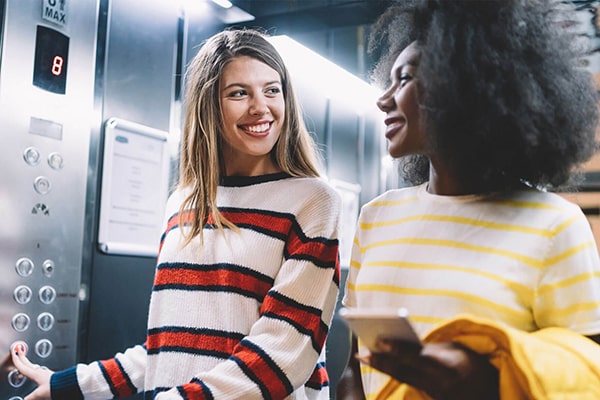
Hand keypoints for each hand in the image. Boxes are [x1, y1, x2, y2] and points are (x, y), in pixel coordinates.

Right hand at [10, 341, 53, 399]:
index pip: (23, 366)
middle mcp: (40, 372)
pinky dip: (34, 369)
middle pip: (28, 363)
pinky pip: (38, 370)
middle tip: (18, 351)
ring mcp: (45, 373)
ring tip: (24, 363)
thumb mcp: (40, 393)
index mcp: (35, 374)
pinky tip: (36, 372)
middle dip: (22, 358)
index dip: (17, 360)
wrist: (68, 383)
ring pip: (33, 366)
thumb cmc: (56, 385)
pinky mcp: (49, 375)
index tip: (14, 353)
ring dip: (27, 364)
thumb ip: (30, 397)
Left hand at [360, 339, 498, 399]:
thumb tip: (402, 341)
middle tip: (363, 351)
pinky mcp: (431, 399)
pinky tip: (379, 363)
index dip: (400, 350)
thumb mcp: (457, 350)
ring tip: (364, 355)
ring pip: (404, 379)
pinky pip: (409, 384)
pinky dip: (393, 373)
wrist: (490, 392)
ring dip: (383, 367)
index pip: (420, 358)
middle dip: (383, 361)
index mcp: (450, 366)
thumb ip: (431, 348)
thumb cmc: (471, 362)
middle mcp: (441, 383)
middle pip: (406, 372)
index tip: (382, 341)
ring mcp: (436, 394)